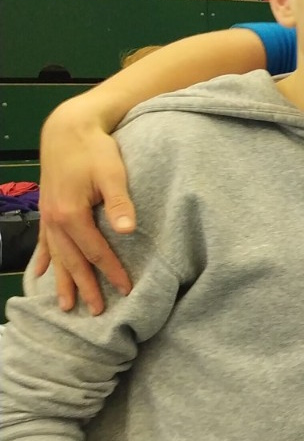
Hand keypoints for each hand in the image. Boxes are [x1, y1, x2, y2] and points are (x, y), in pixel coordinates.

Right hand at [36, 98, 133, 314]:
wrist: (68, 127)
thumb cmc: (94, 148)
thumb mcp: (112, 173)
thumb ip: (119, 203)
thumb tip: (128, 230)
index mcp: (72, 215)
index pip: (95, 252)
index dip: (111, 272)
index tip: (126, 289)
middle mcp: (55, 220)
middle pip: (72, 261)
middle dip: (85, 287)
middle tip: (95, 312)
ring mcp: (48, 215)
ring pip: (55, 256)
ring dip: (61, 280)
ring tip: (65, 305)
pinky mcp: (47, 207)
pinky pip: (43, 241)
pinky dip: (43, 258)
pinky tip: (39, 272)